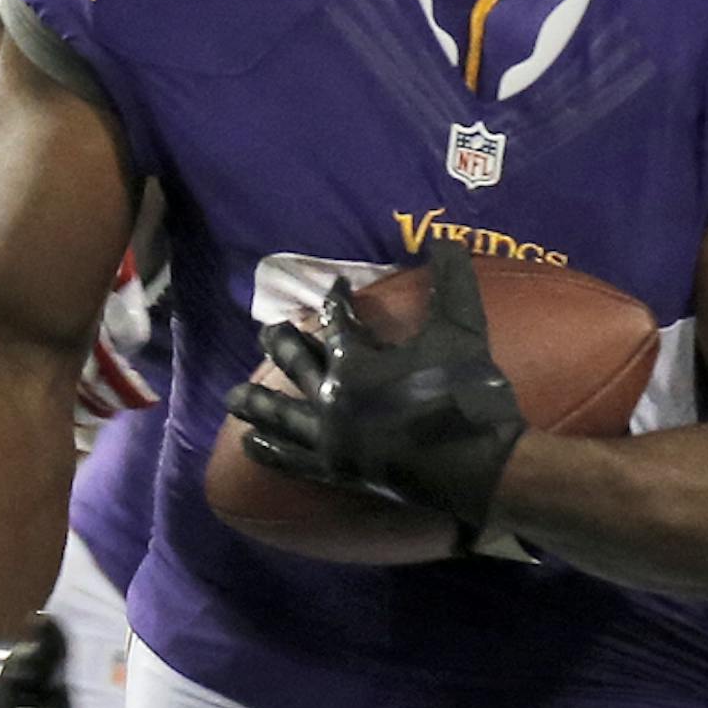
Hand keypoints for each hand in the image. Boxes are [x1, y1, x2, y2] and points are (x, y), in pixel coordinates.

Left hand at [225, 239, 524, 530]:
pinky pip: (293, 460)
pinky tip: (252, 445)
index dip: (335, 299)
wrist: (476, 467)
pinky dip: (270, 452)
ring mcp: (331, 438)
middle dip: (280, 344)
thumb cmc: (465, 394)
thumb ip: (452, 283)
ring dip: (256, 403)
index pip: (336, 319)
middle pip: (295, 363)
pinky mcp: (337, 470)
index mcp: (356, 360)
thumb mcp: (462, 332)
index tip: (334, 287)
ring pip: (281, 416)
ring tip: (231, 398)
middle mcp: (332, 397)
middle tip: (265, 333)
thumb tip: (447, 237)